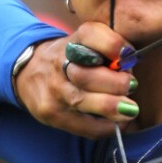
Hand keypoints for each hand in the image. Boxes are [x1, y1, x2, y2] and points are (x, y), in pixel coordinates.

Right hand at [14, 21, 138, 137]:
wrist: (29, 71)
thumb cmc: (73, 57)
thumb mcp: (88, 43)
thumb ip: (111, 50)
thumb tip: (133, 64)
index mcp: (73, 40)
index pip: (90, 35)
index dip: (113, 45)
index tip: (128, 55)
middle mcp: (59, 64)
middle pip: (87, 74)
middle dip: (115, 83)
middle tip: (132, 85)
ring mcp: (53, 91)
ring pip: (82, 101)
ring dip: (112, 107)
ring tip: (130, 110)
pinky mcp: (52, 115)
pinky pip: (82, 126)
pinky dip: (105, 127)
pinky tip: (119, 124)